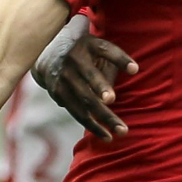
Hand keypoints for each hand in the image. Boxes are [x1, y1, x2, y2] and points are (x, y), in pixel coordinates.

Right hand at [32, 13, 138, 139]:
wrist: (46, 52)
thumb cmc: (85, 50)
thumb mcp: (99, 46)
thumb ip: (114, 59)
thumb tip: (134, 71)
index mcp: (88, 45)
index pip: (107, 50)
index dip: (120, 59)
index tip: (134, 70)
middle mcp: (74, 60)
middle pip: (92, 77)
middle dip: (104, 91)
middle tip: (115, 102)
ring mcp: (64, 77)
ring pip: (85, 100)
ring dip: (103, 117)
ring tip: (121, 131)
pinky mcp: (58, 93)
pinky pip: (77, 112)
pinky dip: (92, 124)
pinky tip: (107, 135)